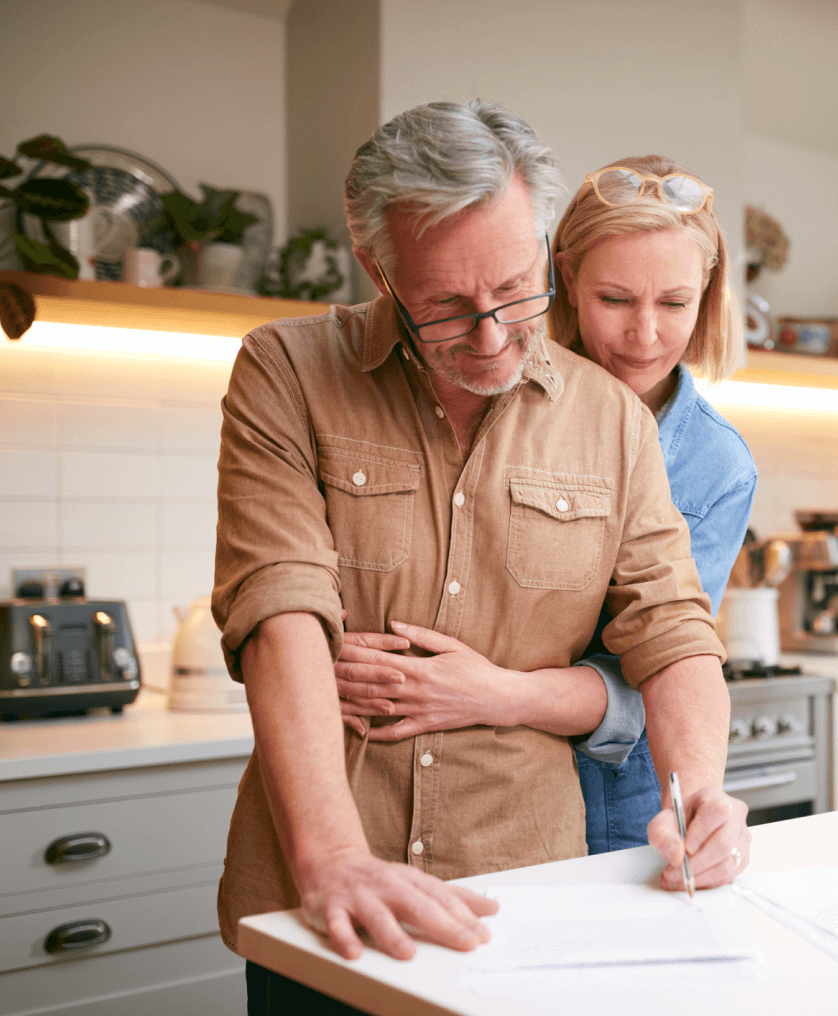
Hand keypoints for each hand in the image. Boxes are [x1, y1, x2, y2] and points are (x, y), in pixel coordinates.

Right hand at [298, 848, 497, 959]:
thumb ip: (453, 897)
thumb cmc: (381, 879)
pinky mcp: (333, 908)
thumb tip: (491, 909)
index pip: (440, 897)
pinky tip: (354, 953)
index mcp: (409, 880)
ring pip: (377, 916)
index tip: (482, 936)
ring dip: (393, 935)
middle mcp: (387, 886)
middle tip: (466, 943)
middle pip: (416, 905)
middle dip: (443, 924)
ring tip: (409, 953)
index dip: (463, 916)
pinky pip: (337, 925)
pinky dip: (344, 939)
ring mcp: (360, 897)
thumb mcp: (417, 882)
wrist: (331, 862)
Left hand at [337, 621, 508, 739]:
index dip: (354, 653)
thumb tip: (394, 622)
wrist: (497, 698)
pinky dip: (378, 733)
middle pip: (371, 683)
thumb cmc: (476, 667)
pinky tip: (361, 732)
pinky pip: (396, 732)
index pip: (378, 659)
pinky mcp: (424, 725)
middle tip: (321, 671)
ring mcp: (418, 710)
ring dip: (353, 704)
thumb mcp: (451, 645)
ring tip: (329, 701)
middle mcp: (414, 691)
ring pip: (378, 708)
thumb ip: (421, 634)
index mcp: (419, 668)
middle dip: (345, 676)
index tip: (335, 646)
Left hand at [647, 786, 750, 890]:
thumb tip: (675, 856)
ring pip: (727, 865)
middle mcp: (735, 818)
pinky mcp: (743, 859)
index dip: (700, 834)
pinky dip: (707, 882)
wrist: (693, 820)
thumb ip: (663, 834)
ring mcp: (742, 840)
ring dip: (700, 877)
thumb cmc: (682, 818)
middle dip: (697, 863)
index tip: (684, 849)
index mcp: (717, 800)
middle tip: (675, 872)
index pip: (716, 813)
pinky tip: (691, 880)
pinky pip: (728, 876)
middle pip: (724, 844)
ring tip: (678, 879)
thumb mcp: (664, 819)